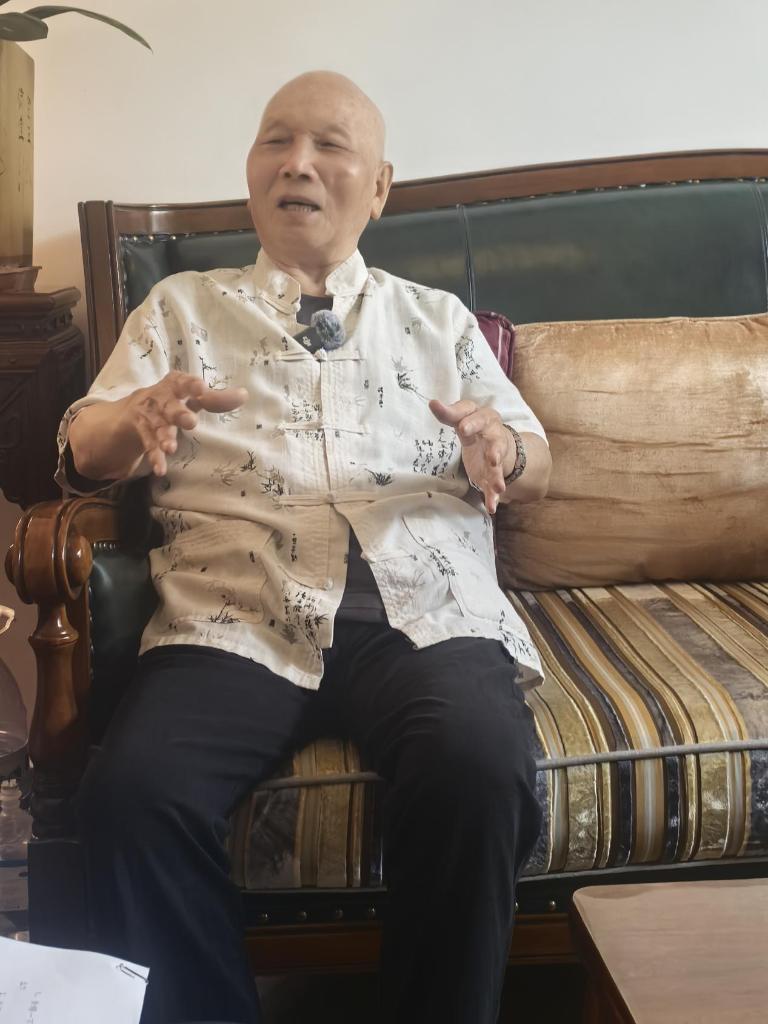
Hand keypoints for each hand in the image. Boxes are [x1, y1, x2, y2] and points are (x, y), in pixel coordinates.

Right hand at [121, 371, 247, 475]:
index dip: (191, 384)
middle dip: (178, 413)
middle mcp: (160, 399)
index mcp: (174, 385)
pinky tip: (160, 470)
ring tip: (171, 448)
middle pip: (169, 405)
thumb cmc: (171, 400)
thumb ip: (215, 398)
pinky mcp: (143, 435)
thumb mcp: (191, 396)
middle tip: (191, 422)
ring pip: (158, 427)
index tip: (202, 388)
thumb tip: (244, 395)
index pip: (183, 382)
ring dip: (164, 437)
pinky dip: (155, 458)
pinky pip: (149, 447)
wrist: (130, 412)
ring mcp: (150, 418)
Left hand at [429, 398, 509, 513]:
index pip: (478, 417)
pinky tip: (491, 507)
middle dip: (494, 450)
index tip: (462, 428)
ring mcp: (496, 456)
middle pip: (496, 441)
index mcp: (484, 418)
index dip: (472, 422)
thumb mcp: (462, 418)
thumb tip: (432, 402)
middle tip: (492, 458)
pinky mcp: (493, 474)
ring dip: (498, 476)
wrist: (499, 443)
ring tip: (499, 487)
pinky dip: (493, 496)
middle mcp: (494, 436)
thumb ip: (448, 414)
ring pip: (499, 466)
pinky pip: (494, 485)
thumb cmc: (474, 427)